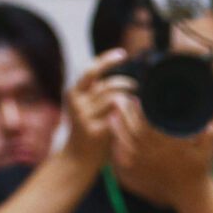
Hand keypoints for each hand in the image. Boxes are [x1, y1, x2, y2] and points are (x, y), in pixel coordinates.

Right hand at [62, 52, 128, 174]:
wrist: (77, 158)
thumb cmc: (88, 130)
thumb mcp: (88, 107)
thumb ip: (98, 93)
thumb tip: (119, 78)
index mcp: (74, 93)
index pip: (91, 70)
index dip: (107, 60)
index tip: (123, 54)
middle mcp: (77, 102)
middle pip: (109, 85)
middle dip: (127, 84)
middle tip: (137, 88)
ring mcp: (85, 117)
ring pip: (115, 99)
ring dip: (130, 99)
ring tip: (135, 103)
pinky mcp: (94, 130)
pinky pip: (117, 116)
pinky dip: (128, 113)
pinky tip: (132, 117)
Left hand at [107, 93, 212, 212]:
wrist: (189, 192)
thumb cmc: (198, 169)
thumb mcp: (207, 153)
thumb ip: (209, 138)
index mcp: (171, 148)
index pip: (152, 127)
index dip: (142, 113)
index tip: (137, 100)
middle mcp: (157, 155)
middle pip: (136, 133)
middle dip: (126, 117)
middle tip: (119, 102)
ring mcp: (148, 163)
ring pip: (127, 144)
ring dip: (118, 130)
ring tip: (112, 116)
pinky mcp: (142, 169)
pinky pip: (125, 157)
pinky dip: (118, 147)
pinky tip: (113, 136)